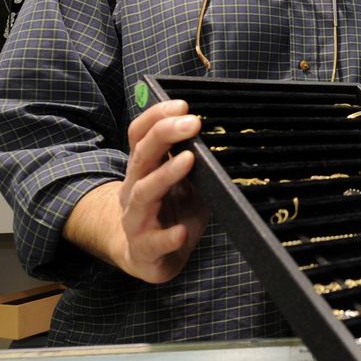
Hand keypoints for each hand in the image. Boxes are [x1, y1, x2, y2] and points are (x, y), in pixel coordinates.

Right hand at [119, 99, 207, 282]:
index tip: (182, 104)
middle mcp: (134, 189)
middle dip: (164, 135)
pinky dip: (167, 237)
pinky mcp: (144, 249)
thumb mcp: (186, 181)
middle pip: (142, 157)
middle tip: (192, 122)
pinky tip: (181, 233)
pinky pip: (152, 243)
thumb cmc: (171, 211)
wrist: (146, 256)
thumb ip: (198, 161)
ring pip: (144, 194)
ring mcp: (136, 219)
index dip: (155, 117)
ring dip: (165, 175)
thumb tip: (225, 136)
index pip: (139, 135)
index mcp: (144, 169)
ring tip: (189, 160)